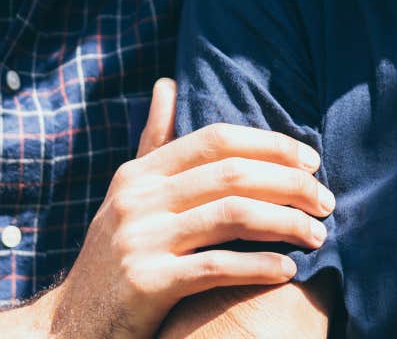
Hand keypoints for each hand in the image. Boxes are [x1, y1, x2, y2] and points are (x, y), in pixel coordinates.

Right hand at [0, 79, 332, 337]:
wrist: (69, 327)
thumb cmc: (113, 259)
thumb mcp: (127, 197)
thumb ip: (153, 144)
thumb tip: (167, 83)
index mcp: (139, 175)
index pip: (216, 140)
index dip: (269, 144)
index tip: (311, 160)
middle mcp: (137, 201)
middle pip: (232, 174)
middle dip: (290, 184)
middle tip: (327, 202)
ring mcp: (139, 241)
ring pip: (231, 216)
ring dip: (286, 223)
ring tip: (318, 235)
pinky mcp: (146, 284)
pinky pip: (216, 267)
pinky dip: (258, 266)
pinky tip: (287, 269)